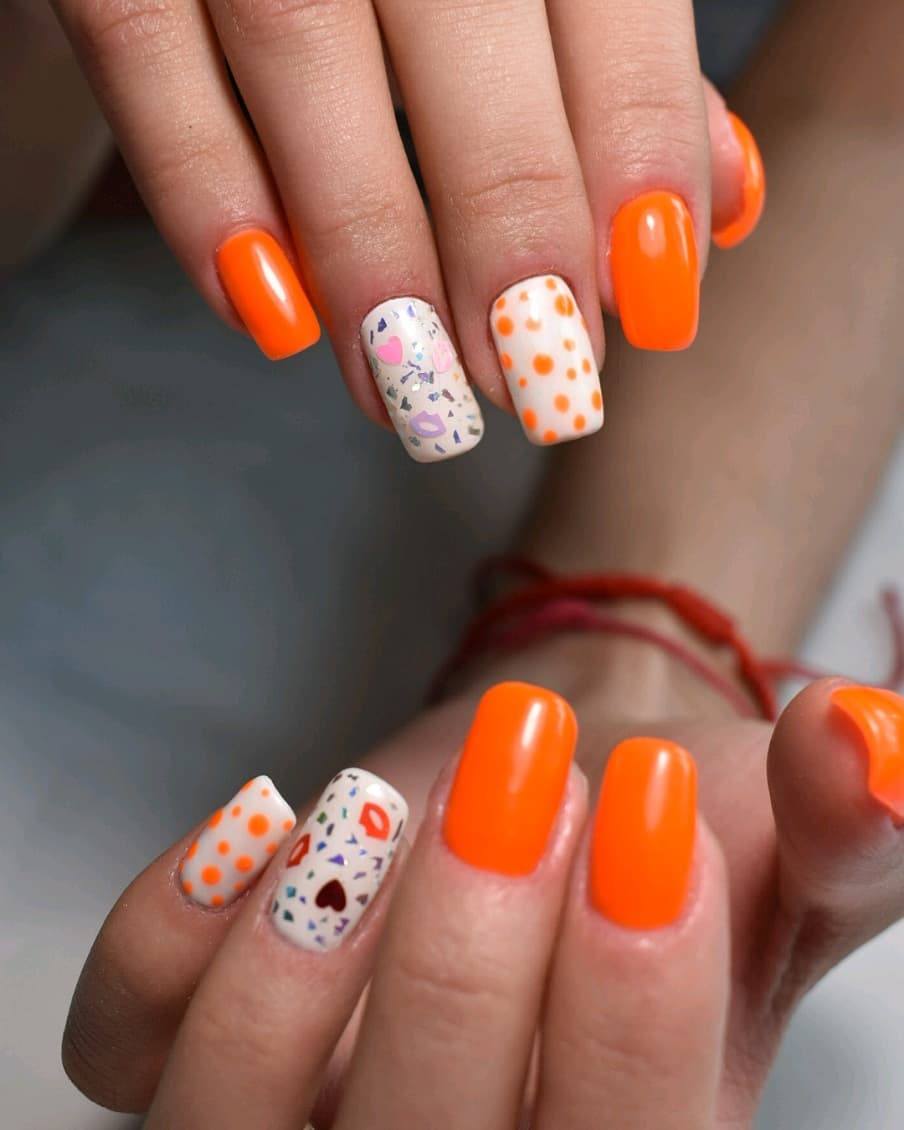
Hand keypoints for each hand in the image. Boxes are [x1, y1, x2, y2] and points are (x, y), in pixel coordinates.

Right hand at [48, 0, 763, 460]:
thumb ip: (618, 67)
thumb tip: (729, 199)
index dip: (636, 157)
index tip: (652, 311)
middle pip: (465, 28)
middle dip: (510, 228)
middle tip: (539, 387)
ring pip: (300, 46)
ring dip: (367, 252)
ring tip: (416, 394)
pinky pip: (142, 53)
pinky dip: (204, 197)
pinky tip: (269, 318)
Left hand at [62, 673, 903, 1125]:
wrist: (559, 784)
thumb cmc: (676, 832)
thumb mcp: (783, 844)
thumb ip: (851, 821)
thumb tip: (866, 745)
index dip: (630, 1006)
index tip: (649, 808)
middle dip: (469, 957)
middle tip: (522, 773)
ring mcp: (299, 1126)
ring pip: (234, 1127)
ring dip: (305, 957)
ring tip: (379, 808)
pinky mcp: (190, 1040)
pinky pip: (124, 1035)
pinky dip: (167, 935)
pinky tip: (266, 821)